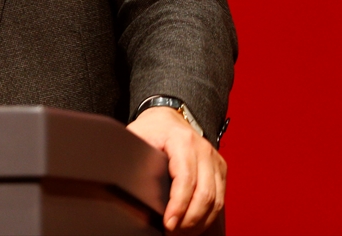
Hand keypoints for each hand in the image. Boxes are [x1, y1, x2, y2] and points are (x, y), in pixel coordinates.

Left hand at [127, 106, 225, 233]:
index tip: (168, 223)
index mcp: (182, 140)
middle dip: (190, 220)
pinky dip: (208, 215)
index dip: (178, 205)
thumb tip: (121, 179)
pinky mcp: (219, 168)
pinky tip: (194, 224)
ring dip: (200, 221)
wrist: (168, 117)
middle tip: (173, 232)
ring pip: (216, 200)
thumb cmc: (151, 129)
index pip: (185, 179)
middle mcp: (203, 149)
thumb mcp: (137, 137)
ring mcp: (214, 159)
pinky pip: (220, 198)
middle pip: (205, 194)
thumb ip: (132, 157)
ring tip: (182, 232)